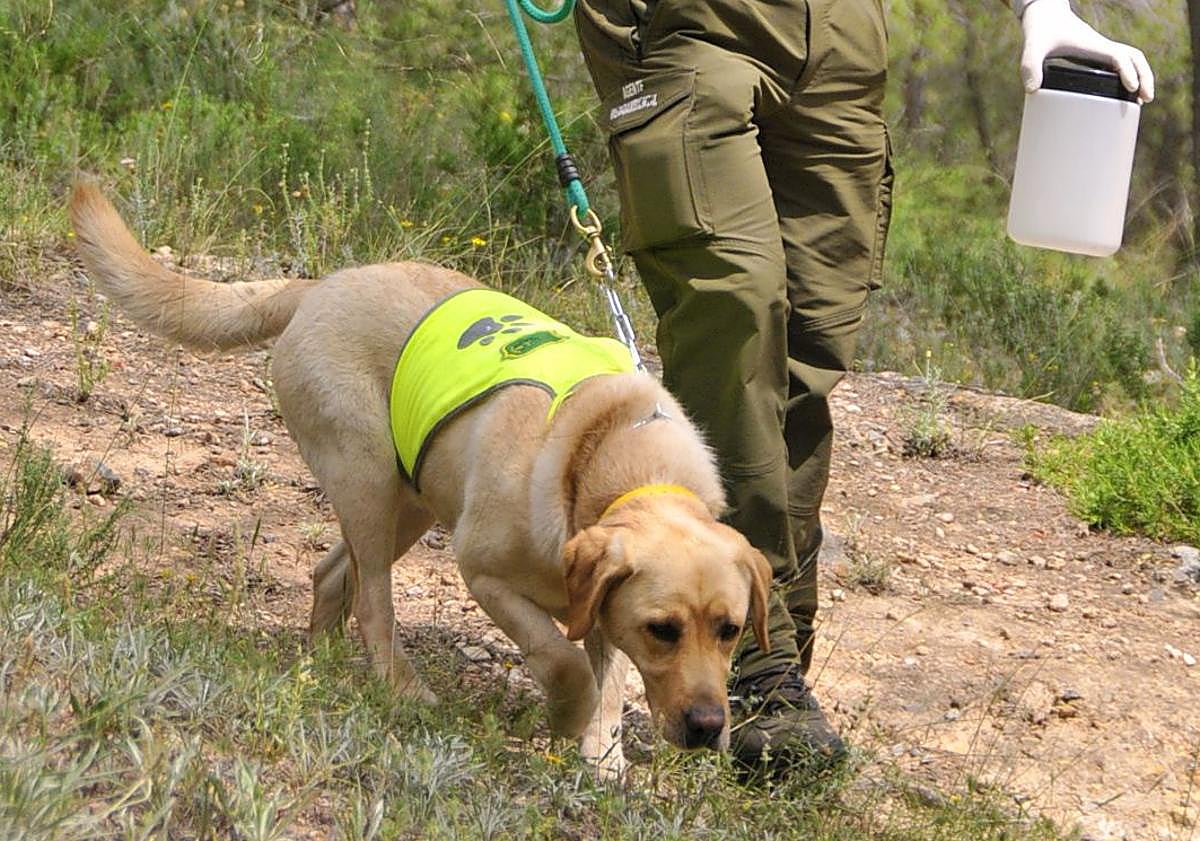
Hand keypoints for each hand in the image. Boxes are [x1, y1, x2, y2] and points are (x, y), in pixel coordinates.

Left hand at [1020, 0, 1153, 101]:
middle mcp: (1101, 46)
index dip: (1127, 72)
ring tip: (1143, 99)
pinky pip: (1120, 63)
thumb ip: (1030, 66)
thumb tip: (1032, 90)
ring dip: (1142, 75)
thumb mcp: (1032, 48)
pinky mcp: (1096, 53)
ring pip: (1131, 59)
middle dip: (1145, 76)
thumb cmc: (1040, 29)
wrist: (1043, 14)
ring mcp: (1100, 50)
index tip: (1132, 89)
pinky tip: (1125, 92)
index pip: (1119, 57)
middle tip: (1147, 98)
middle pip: (1135, 57)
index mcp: (1092, 45)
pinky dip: (1129, 75)